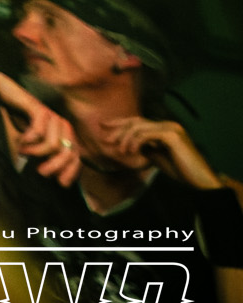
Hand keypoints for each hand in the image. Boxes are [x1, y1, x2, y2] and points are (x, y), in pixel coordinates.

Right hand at [0, 71, 81, 185]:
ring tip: (24, 152)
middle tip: (39, 171)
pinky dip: (28, 140)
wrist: (0, 93)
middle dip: (54, 165)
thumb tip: (49, 176)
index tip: (60, 182)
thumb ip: (39, 156)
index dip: (71, 171)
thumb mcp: (28, 143)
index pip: (75, 155)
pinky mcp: (38, 108)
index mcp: (62, 133)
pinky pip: (39, 131)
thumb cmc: (13, 119)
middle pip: (68, 152)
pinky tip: (21, 141)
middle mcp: (60, 124)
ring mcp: (50, 115)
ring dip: (37, 152)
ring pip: (53, 144)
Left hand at [92, 115, 220, 188]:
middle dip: (118, 129)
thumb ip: (145, 148)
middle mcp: (168, 125)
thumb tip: (129, 144)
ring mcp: (171, 128)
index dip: (119, 122)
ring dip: (125, 139)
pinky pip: (146, 134)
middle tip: (105, 139)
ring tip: (119, 151)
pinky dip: (135, 142)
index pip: (137, 121)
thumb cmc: (180, 171)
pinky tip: (130, 152)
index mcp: (165, 128)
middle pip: (135, 122)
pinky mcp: (172, 135)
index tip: (103, 125)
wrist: (199, 181)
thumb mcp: (157, 157)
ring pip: (139, 127)